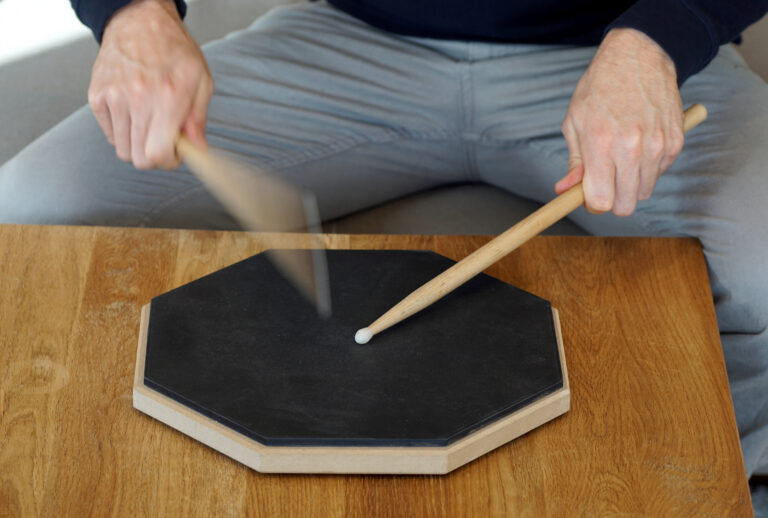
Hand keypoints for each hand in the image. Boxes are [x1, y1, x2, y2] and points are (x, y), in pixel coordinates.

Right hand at [88, 0, 213, 169]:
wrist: (139, 21)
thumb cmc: (174, 49)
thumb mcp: (201, 80)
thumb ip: (199, 119)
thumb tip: (197, 149)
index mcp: (167, 97)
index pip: (156, 154)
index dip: (167, 162)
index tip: (175, 153)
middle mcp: (137, 99)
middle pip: (138, 158)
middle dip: (154, 156)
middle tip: (164, 139)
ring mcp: (113, 97)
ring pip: (122, 149)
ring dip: (138, 144)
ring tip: (150, 122)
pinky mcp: (96, 96)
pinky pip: (109, 134)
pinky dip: (122, 131)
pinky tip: (134, 113)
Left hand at [555, 28, 683, 215]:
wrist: (638, 57)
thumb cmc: (600, 89)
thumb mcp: (575, 122)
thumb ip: (574, 162)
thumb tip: (565, 191)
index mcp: (601, 144)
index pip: (600, 201)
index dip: (592, 203)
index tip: (589, 194)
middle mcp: (632, 148)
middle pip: (625, 205)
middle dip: (611, 198)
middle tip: (604, 180)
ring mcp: (657, 146)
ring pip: (643, 193)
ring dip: (630, 184)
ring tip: (621, 159)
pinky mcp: (675, 142)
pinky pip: (659, 175)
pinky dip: (648, 169)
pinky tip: (639, 147)